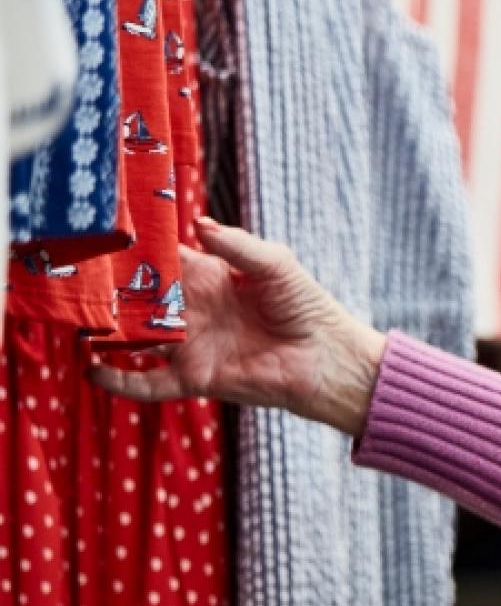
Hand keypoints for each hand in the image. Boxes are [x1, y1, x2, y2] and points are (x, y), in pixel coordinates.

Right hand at [89, 219, 387, 434]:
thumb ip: (237, 245)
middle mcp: (188, 309)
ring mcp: (186, 344)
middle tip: (70, 274)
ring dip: (103, 330)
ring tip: (72, 317)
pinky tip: (92, 369)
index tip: (103, 229)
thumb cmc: (304, 305)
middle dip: (106, 287)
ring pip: (132, 337)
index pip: (160, 257)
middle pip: (135, 296)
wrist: (325, 357)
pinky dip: (117, 379)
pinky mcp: (192, 377)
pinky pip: (145, 383)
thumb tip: (198, 223)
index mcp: (206, 276)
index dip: (134, 245)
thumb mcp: (275, 265)